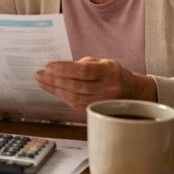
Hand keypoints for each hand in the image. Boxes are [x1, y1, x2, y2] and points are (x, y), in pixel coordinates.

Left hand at [34, 56, 156, 111]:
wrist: (133, 92)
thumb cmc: (114, 74)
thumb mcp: (102, 62)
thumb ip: (83, 64)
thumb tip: (58, 68)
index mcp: (110, 72)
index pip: (84, 71)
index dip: (64, 69)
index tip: (48, 66)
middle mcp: (108, 88)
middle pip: (76, 85)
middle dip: (55, 80)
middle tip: (39, 74)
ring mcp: (103, 102)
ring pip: (75, 97)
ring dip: (55, 89)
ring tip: (42, 82)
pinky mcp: (97, 111)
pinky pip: (76, 105)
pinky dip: (62, 97)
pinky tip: (52, 90)